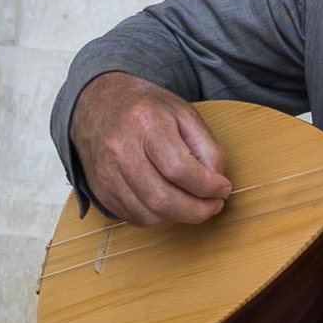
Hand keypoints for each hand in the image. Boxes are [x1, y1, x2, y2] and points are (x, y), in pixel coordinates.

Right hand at [70, 71, 231, 228]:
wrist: (99, 104)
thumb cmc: (146, 109)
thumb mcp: (184, 114)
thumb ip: (207, 148)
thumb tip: (216, 186)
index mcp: (145, 123)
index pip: (180, 169)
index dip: (207, 186)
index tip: (223, 189)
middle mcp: (120, 149)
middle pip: (162, 199)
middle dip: (196, 211)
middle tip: (213, 206)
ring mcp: (106, 173)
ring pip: (149, 215)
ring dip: (178, 216)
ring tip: (192, 203)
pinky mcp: (101, 191)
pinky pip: (135, 217)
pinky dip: (158, 217)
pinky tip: (168, 202)